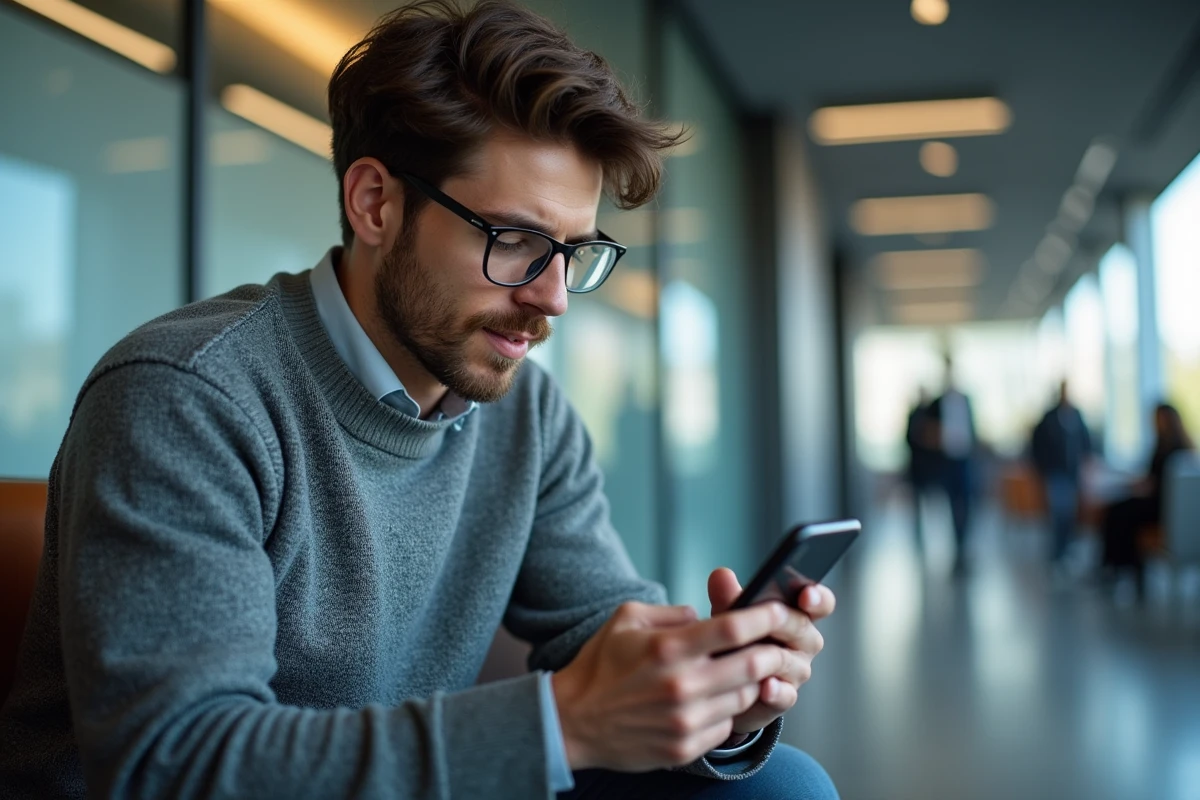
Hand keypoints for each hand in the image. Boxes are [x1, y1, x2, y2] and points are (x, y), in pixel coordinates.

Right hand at [552, 601, 795, 771]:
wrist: (573, 721)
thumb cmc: (600, 665)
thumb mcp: (626, 619)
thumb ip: (672, 612)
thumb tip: (706, 615)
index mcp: (667, 648)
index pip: (732, 628)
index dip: (763, 617)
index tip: (778, 611)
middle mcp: (681, 685)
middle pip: (752, 665)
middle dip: (772, 652)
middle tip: (775, 645)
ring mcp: (685, 720)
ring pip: (746, 697)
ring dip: (752, 682)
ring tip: (743, 671)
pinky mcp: (685, 747)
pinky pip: (727, 724)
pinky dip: (728, 709)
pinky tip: (715, 699)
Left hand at [707, 567, 834, 734]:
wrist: (721, 688)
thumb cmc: (732, 643)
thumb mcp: (728, 616)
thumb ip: (728, 597)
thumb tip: (721, 575)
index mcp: (796, 615)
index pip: (820, 603)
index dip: (818, 597)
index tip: (807, 594)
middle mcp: (802, 643)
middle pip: (806, 630)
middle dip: (788, 622)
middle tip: (774, 616)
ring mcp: (795, 672)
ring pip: (796, 663)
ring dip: (776, 658)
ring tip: (759, 654)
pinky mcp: (783, 698)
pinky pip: (786, 695)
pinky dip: (776, 691)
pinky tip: (764, 687)